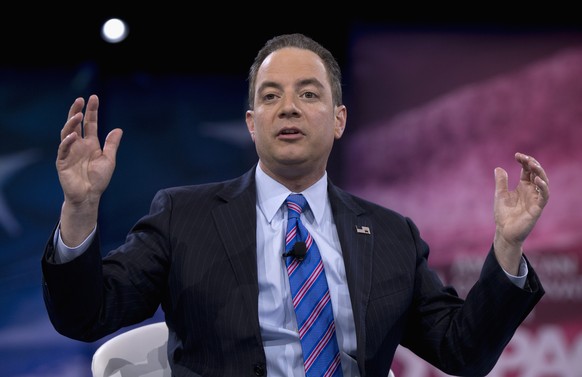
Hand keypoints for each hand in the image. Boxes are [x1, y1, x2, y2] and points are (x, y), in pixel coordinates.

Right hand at [57, 94, 122, 244]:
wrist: (89, 195)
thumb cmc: (98, 179)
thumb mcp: (109, 159)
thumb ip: (112, 145)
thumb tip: (118, 129)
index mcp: (90, 144)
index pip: (90, 124)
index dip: (91, 111)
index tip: (93, 98)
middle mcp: (79, 145)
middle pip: (76, 124)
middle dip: (77, 111)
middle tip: (81, 100)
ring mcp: (69, 152)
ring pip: (67, 133)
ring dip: (71, 123)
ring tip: (77, 114)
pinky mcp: (62, 161)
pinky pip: (63, 149)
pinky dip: (68, 141)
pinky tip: (74, 135)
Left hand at [493, 152, 548, 273]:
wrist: (504, 231)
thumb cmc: (503, 214)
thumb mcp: (500, 195)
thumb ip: (501, 182)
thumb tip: (499, 168)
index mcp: (523, 187)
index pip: (527, 170)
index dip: (524, 161)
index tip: (517, 155)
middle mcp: (531, 191)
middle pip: (536, 174)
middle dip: (532, 164)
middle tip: (526, 158)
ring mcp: (535, 199)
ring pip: (543, 183)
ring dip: (539, 173)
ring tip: (532, 165)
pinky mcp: (538, 208)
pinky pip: (544, 196)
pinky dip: (542, 187)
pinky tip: (537, 180)